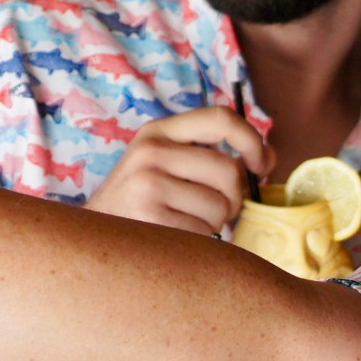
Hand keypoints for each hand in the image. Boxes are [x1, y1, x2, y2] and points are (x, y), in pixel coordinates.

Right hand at [85, 108, 273, 234]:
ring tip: (186, 224)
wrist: (90, 239)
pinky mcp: (149, 218)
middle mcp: (150, 152)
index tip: (261, 164)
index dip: (252, 140)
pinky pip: (205, 233)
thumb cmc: (139, 203)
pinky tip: (175, 239)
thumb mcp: (163, 163)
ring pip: (221, 206)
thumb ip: (210, 155)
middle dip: (234, 197)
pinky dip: (200, 242)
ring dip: (215, 223)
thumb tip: (269, 157)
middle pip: (229, 170)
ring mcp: (147, 184)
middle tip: (216, 210)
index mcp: (157, 131)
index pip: (220, 118)